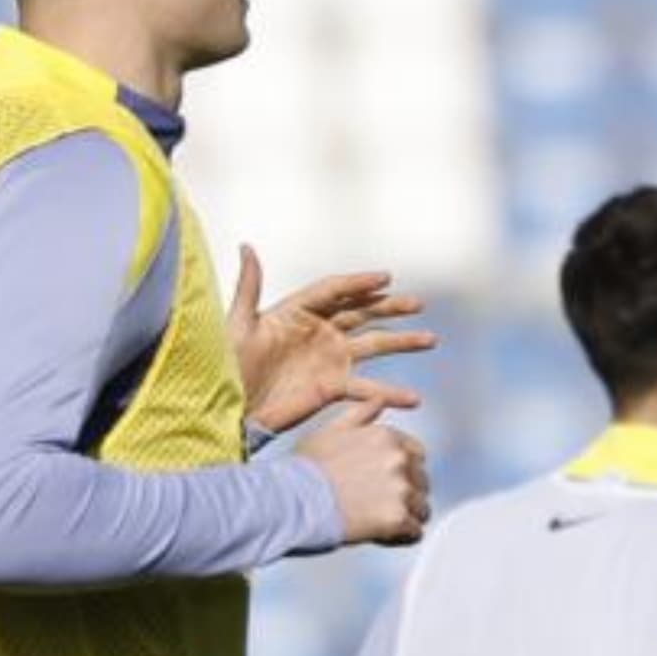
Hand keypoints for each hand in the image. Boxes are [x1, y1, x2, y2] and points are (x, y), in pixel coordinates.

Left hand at [227, 246, 437, 433]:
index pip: (335, 290)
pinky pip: (367, 387)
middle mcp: (319, 331)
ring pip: (374, 345)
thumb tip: (246, 245)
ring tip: (430, 340)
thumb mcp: (237, 324)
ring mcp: (329, 359)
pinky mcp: (333, 388)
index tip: (385, 278)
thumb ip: (248, 287)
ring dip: (402, 342)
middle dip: (391, 308)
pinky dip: (391, 393)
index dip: (359, 283)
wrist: (230, 410)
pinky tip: (414, 399)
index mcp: (297, 311)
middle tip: (418, 304)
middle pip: (362, 313)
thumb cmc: (226, 366)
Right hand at [295, 396, 429, 545]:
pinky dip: (401, 537)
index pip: (416, 455)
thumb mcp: (330, 430)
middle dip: (405, 494)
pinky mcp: (397, 518)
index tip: (383, 483)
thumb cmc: (304, 470)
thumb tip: (379, 400)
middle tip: (376, 506)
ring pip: (421, 508)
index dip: (401, 472)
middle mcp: (399, 459)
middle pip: (421, 482)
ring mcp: (400, 489)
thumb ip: (361, 413)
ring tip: (378, 522)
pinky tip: (381, 536)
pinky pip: (415, 532)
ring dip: (405, 516)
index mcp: (386, 437)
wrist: (291, 501)